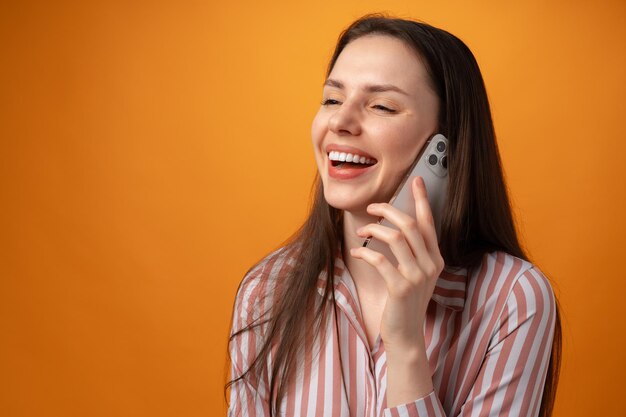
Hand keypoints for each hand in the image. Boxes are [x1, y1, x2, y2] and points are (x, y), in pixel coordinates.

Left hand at [349, 176, 443, 352]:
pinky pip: (381, 259)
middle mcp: (430, 265)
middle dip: (389, 210)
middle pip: (411, 225)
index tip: (415, 181)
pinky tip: (358, 251)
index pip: (429, 223)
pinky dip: (366, 251)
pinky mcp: (400, 288)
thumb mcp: (415, 275)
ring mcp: (417, 277)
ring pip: (396, 238)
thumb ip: (412, 253)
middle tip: (373, 207)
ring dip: (375, 229)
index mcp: (435, 259)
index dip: (422, 200)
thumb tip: (394, 227)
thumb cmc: (405, 302)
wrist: (406, 334)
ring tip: (363, 231)